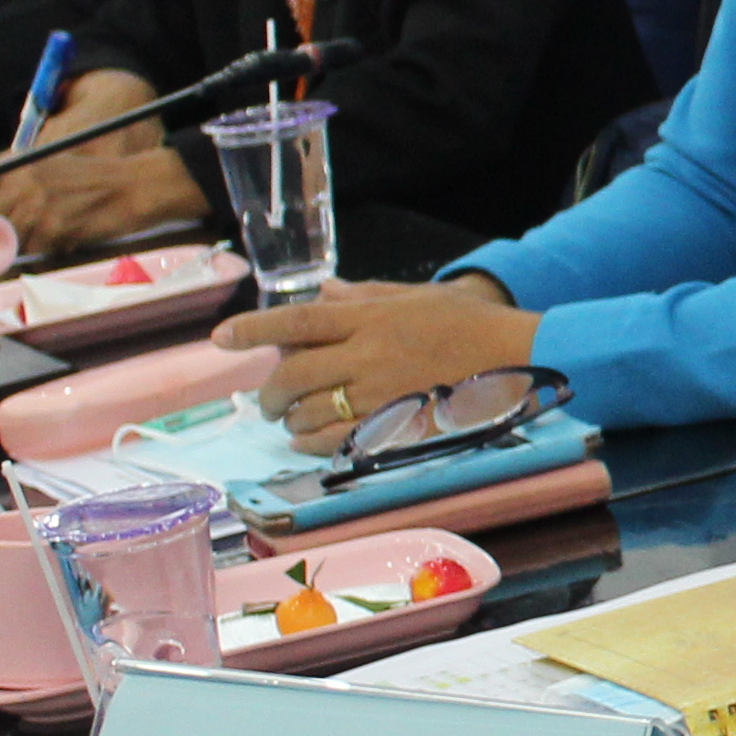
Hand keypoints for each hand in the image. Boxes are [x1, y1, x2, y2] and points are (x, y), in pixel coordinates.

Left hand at [0, 132, 207, 258]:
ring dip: (17, 245)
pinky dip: (45, 250)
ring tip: (43, 234)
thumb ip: (12, 184)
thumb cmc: (93, 179)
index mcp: (15, 162)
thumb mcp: (47, 167)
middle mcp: (20, 180)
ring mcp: (35, 205)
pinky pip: (35, 251)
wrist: (135, 186)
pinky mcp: (53, 229)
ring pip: (4, 239)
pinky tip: (64, 236)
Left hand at [219, 280, 541, 448]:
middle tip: (265, 399)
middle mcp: (368, 354)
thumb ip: (362, 296)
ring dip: (288, 419)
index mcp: (370, 318)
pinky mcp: (393, 425)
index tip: (220, 338)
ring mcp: (380, 393)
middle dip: (268, 391)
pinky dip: (309, 443)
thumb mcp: (414, 296)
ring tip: (288, 419)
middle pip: (293, 374)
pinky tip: (306, 439)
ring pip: (308, 412)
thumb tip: (319, 292)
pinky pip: (334, 441)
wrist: (515, 358)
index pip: (297, 321)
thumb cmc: (466, 323)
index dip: (253, 329)